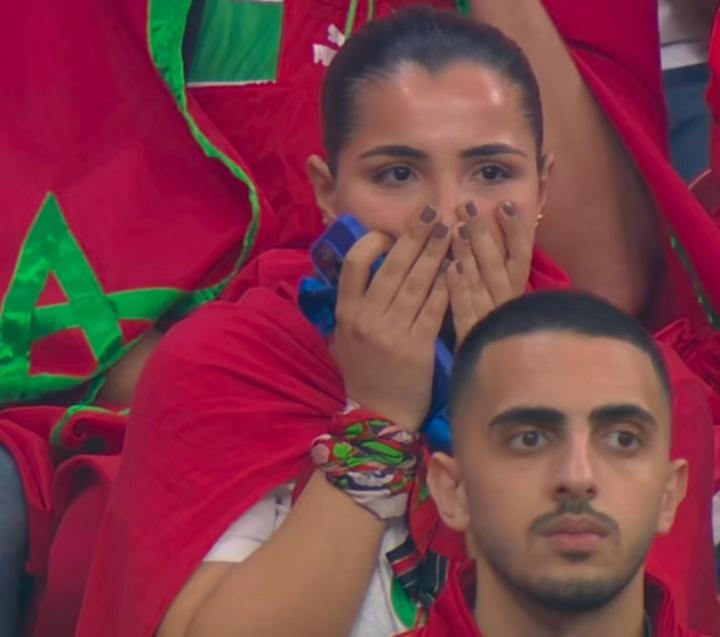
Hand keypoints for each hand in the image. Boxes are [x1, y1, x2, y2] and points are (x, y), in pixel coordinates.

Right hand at [331, 207, 450, 431]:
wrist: (379, 416)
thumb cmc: (364, 372)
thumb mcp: (345, 337)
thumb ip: (353, 304)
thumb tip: (368, 267)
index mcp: (346, 314)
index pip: (354, 265)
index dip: (373, 242)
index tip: (390, 232)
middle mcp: (366, 319)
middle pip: (392, 267)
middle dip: (415, 236)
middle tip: (433, 212)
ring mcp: (392, 333)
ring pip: (416, 283)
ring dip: (435, 253)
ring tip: (450, 231)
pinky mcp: (418, 347)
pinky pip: (434, 307)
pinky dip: (446, 285)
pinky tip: (458, 266)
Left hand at [446, 201, 533, 345]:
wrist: (498, 381)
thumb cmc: (493, 333)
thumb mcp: (498, 300)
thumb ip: (494, 271)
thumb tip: (484, 234)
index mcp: (517, 293)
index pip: (521, 256)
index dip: (515, 230)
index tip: (504, 205)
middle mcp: (508, 304)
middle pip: (498, 264)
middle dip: (483, 234)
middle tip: (467, 206)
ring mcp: (492, 321)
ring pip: (481, 283)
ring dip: (469, 254)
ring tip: (456, 229)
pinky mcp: (474, 338)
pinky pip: (467, 310)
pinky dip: (460, 288)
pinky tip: (450, 267)